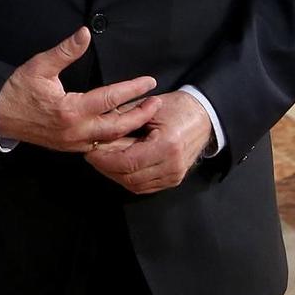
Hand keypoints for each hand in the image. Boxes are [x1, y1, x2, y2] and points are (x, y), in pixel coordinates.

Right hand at [0, 29, 158, 152]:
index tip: (149, 82)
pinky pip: (99, 146)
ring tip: (145, 116)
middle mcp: (76, 131)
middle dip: (140, 115)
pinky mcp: (70, 147)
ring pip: (110, 140)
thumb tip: (85, 33)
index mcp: (71, 110)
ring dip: (130, 129)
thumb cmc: (17, 89)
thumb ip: (65, 51)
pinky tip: (124, 130)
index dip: (132, 89)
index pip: (110, 98)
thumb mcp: (40, 66)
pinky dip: (115, 138)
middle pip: (118, 126)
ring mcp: (73, 143)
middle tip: (157, 103)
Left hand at [84, 91, 213, 194]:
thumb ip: (125, 120)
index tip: (90, 151)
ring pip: (135, 185)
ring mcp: (175, 175)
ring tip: (103, 160)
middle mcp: (172, 165)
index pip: (127, 162)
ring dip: (116, 175)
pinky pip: (145, 187)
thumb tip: (98, 133)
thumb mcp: (150, 107)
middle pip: (129, 177)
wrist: (204, 116)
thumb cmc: (178, 107)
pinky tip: (119, 166)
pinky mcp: (174, 180)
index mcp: (167, 145)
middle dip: (106, 168)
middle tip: (92, 155)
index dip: (104, 159)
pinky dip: (129, 179)